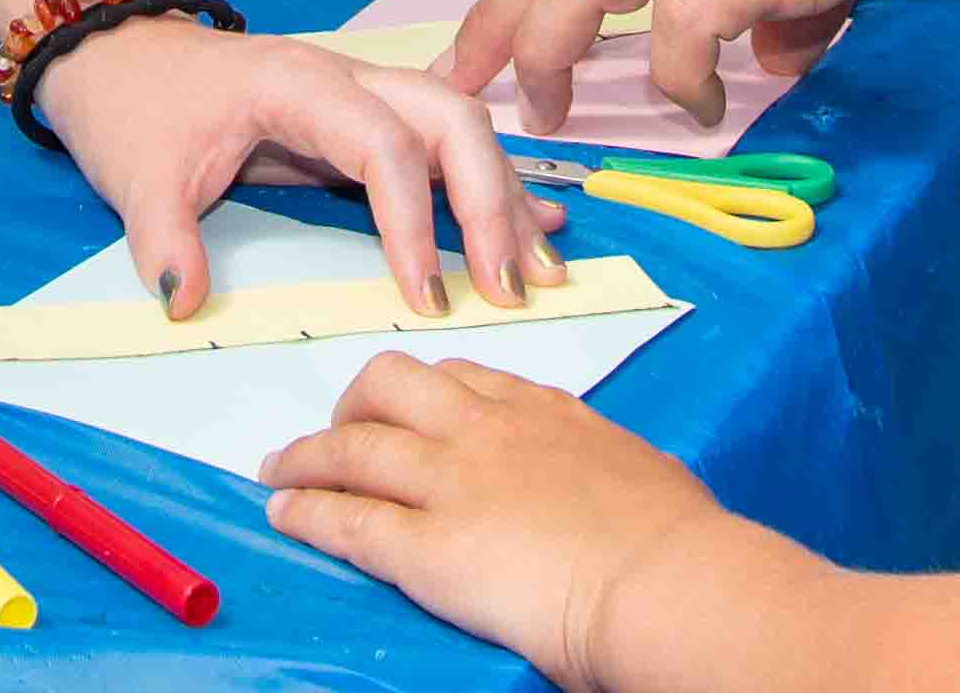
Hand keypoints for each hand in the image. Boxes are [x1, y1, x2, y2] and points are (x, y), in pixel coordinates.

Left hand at [28, 18, 549, 319]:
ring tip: (546, 271)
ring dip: (505, 196)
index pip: (384, 146)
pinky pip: (442, 146)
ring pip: (460, 130)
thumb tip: (182, 301)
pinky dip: (490, 186)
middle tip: (513, 287)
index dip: (413, 222)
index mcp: (299, 85)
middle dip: (491, 201)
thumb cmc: (136, 108)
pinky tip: (536, 225)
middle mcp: (348, 80)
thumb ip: (163, 238)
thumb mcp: (137, 175)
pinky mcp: (363, 119)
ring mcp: (361, 95)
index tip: (425, 296)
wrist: (120, 55)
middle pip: (451, 120)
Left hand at [262, 355, 730, 688]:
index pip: (463, 379)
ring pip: (353, 448)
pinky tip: (284, 514)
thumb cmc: (678, 540)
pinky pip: (347, 520)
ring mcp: (450, 484)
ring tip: (281, 469)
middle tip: (340, 430)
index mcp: (543, 412)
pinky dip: (307, 512)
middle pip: (392, 388)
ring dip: (307, 457)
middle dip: (355, 406)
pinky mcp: (426, 547)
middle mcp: (485, 432)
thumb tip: (613, 494)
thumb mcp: (640, 473)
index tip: (403, 406)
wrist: (666, 580)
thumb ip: (602, 470)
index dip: (421, 393)